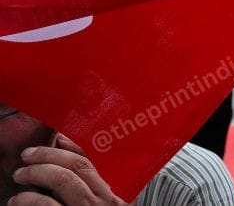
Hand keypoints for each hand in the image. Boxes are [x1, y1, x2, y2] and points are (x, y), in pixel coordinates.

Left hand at [10, 135, 127, 204]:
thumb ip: (90, 188)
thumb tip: (65, 147)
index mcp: (111, 199)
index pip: (88, 165)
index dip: (66, 149)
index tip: (54, 139)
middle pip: (72, 170)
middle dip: (45, 158)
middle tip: (26, 159)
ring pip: (60, 184)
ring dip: (34, 176)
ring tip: (19, 178)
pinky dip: (27, 200)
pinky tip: (17, 202)